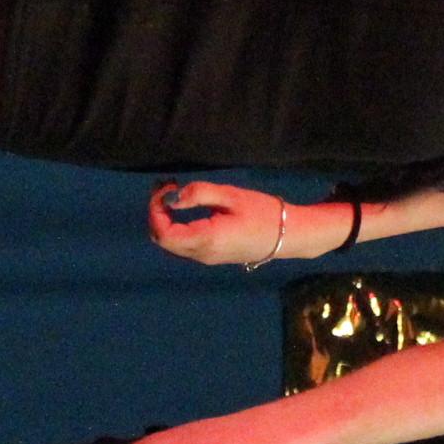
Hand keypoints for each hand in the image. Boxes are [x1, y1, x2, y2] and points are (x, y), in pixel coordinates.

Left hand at [148, 179, 336, 266]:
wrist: (287, 236)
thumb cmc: (263, 213)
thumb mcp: (232, 196)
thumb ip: (200, 193)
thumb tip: (173, 196)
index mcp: (206, 239)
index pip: (164, 233)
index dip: (155, 210)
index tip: (166, 188)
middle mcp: (202, 254)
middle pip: (162, 240)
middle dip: (157, 212)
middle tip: (167, 186)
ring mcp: (206, 258)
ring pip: (171, 243)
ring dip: (165, 219)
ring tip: (174, 192)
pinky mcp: (211, 255)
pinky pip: (183, 244)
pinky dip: (176, 226)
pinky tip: (184, 207)